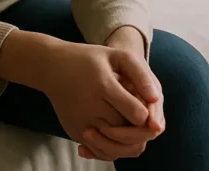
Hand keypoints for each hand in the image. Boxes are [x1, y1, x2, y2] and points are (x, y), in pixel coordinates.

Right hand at [40, 40, 161, 161]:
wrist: (52, 67)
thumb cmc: (90, 59)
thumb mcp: (117, 55)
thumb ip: (141, 74)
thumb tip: (156, 99)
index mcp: (102, 85)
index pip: (137, 114)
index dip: (148, 114)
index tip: (146, 105)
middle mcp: (89, 107)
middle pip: (127, 133)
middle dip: (140, 128)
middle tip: (140, 116)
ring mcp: (81, 123)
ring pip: (116, 148)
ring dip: (130, 141)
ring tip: (131, 126)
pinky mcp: (75, 132)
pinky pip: (101, 152)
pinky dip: (115, 148)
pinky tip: (118, 134)